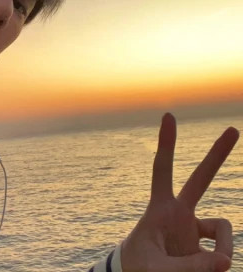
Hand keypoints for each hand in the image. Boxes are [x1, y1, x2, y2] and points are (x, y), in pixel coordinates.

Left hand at [121, 113, 238, 271]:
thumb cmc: (138, 267)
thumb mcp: (157, 269)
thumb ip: (190, 267)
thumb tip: (226, 260)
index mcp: (161, 208)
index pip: (162, 168)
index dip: (167, 143)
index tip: (169, 115)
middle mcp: (179, 212)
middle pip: (201, 178)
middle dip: (217, 155)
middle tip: (233, 129)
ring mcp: (193, 228)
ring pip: (224, 228)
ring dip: (225, 250)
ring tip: (215, 268)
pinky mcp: (205, 247)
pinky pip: (224, 251)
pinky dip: (222, 261)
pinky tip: (213, 269)